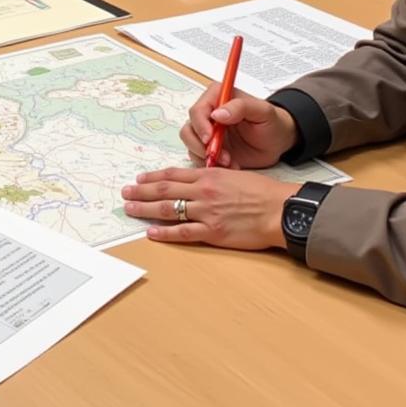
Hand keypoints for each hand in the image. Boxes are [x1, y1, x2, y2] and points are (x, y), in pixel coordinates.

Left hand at [121, 166, 295, 249]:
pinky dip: (165, 233)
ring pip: (168, 209)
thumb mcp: (233, 175)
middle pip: (164, 189)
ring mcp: (206, 212)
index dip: (153, 177)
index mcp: (208, 176)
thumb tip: (193, 181)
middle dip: (141, 191)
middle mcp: (203, 192)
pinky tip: (151, 232)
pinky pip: (183, 232)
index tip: (139, 179)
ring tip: (130, 208)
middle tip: (125, 192)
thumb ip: (210, 178)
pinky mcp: (213, 232)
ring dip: (146, 209)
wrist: (280, 210)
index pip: (172, 174)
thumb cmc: (262, 192)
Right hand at [180, 81, 298, 168]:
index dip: (200, 126)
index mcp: (217, 97)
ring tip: (229, 162)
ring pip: (191, 144)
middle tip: (221, 156)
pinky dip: (212, 164)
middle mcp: (208, 113)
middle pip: (190, 129)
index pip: (197, 110)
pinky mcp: (209, 147)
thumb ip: (241, 107)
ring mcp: (207, 131)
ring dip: (206, 156)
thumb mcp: (263, 112)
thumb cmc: (272, 123)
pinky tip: (230, 164)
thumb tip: (217, 113)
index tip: (209, 139)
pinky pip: (199, 156)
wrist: (278, 142)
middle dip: (202, 145)